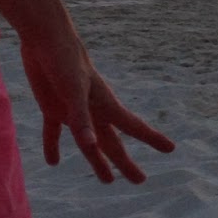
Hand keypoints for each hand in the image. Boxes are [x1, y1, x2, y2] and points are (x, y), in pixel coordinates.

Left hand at [19, 33, 174, 184]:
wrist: (45, 37)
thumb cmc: (64, 61)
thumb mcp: (73, 91)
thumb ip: (81, 119)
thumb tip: (91, 146)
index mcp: (105, 104)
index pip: (134, 127)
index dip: (153, 138)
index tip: (171, 148)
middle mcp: (93, 110)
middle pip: (113, 143)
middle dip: (125, 163)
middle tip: (140, 180)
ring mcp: (73, 109)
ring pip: (88, 142)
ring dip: (96, 160)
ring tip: (107, 180)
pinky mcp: (53, 105)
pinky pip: (55, 132)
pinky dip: (53, 146)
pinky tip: (53, 162)